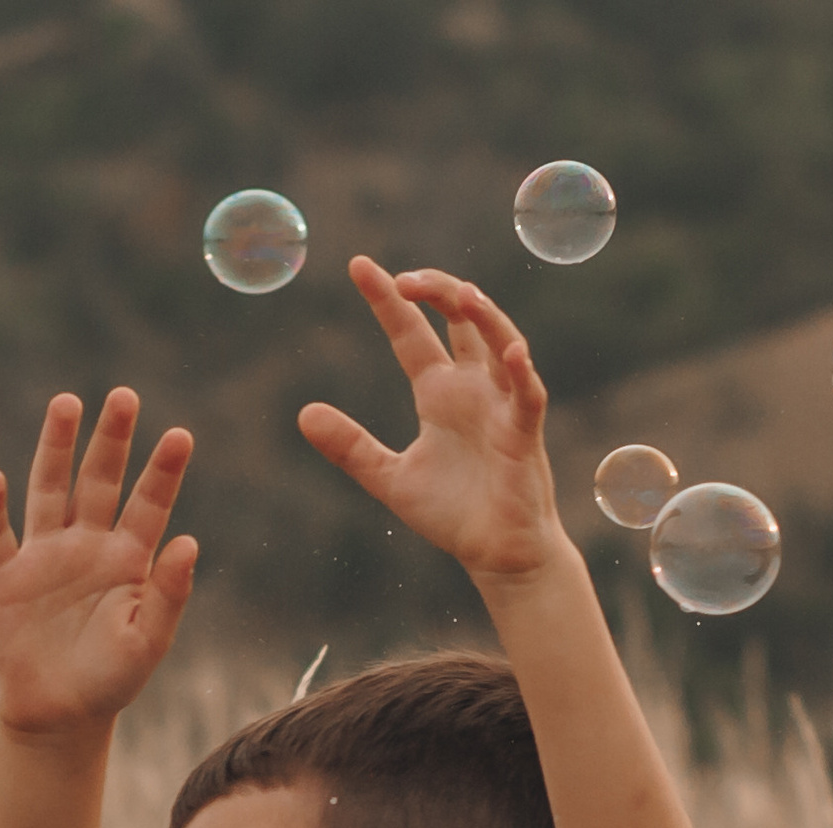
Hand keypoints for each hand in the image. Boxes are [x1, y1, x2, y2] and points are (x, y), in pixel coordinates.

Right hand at [0, 389, 196, 737]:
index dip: (164, 470)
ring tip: (68, 401)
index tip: (182, 435)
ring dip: (56, 448)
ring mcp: (46, 557)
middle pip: (100, 481)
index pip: (150, 504)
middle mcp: (89, 547)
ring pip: (51, 489)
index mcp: (129, 560)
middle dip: (112, 439)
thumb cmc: (112, 681)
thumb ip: (169, 593)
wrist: (60, 717)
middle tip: (125, 396)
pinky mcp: (7, 578)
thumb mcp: (149, 641)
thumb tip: (190, 541)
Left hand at [299, 257, 571, 584]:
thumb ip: (351, 447)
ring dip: (484, 315)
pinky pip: (527, 396)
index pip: (411, 332)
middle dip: (437, 291)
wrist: (496, 555)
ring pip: (500, 342)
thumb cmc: (453, 514)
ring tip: (459, 293)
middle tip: (403, 279)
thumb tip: (304, 414)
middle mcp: (472, 389)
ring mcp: (501, 407)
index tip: (359, 266)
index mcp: (440, 393)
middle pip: (461, 319)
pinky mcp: (523, 435)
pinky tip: (509, 351)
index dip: (387, 300)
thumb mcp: (389, 477)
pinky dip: (520, 372)